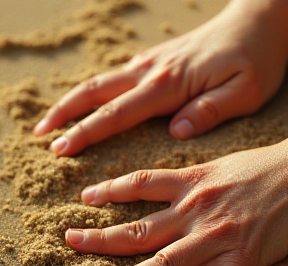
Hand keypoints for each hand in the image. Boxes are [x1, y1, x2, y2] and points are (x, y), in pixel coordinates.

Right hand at [33, 0, 287, 155]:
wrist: (260, 19)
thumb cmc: (256, 56)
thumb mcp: (246, 91)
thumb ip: (210, 111)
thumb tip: (177, 132)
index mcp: (171, 85)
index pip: (118, 114)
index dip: (86, 132)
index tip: (61, 147)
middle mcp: (153, 71)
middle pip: (97, 92)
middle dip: (65, 113)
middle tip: (42, 132)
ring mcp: (152, 63)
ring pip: (102, 82)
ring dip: (74, 101)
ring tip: (55, 119)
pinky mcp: (156, 60)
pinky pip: (118, 76)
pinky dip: (96, 92)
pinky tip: (89, 102)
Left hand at [65, 140, 287, 265]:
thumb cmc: (262, 168)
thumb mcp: (221, 166)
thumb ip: (195, 185)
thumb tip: (172, 207)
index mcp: (191, 182)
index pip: (139, 183)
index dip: (110, 189)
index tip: (88, 196)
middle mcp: (195, 209)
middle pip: (138, 226)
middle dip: (101, 235)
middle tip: (72, 237)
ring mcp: (215, 236)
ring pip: (162, 262)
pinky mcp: (241, 260)